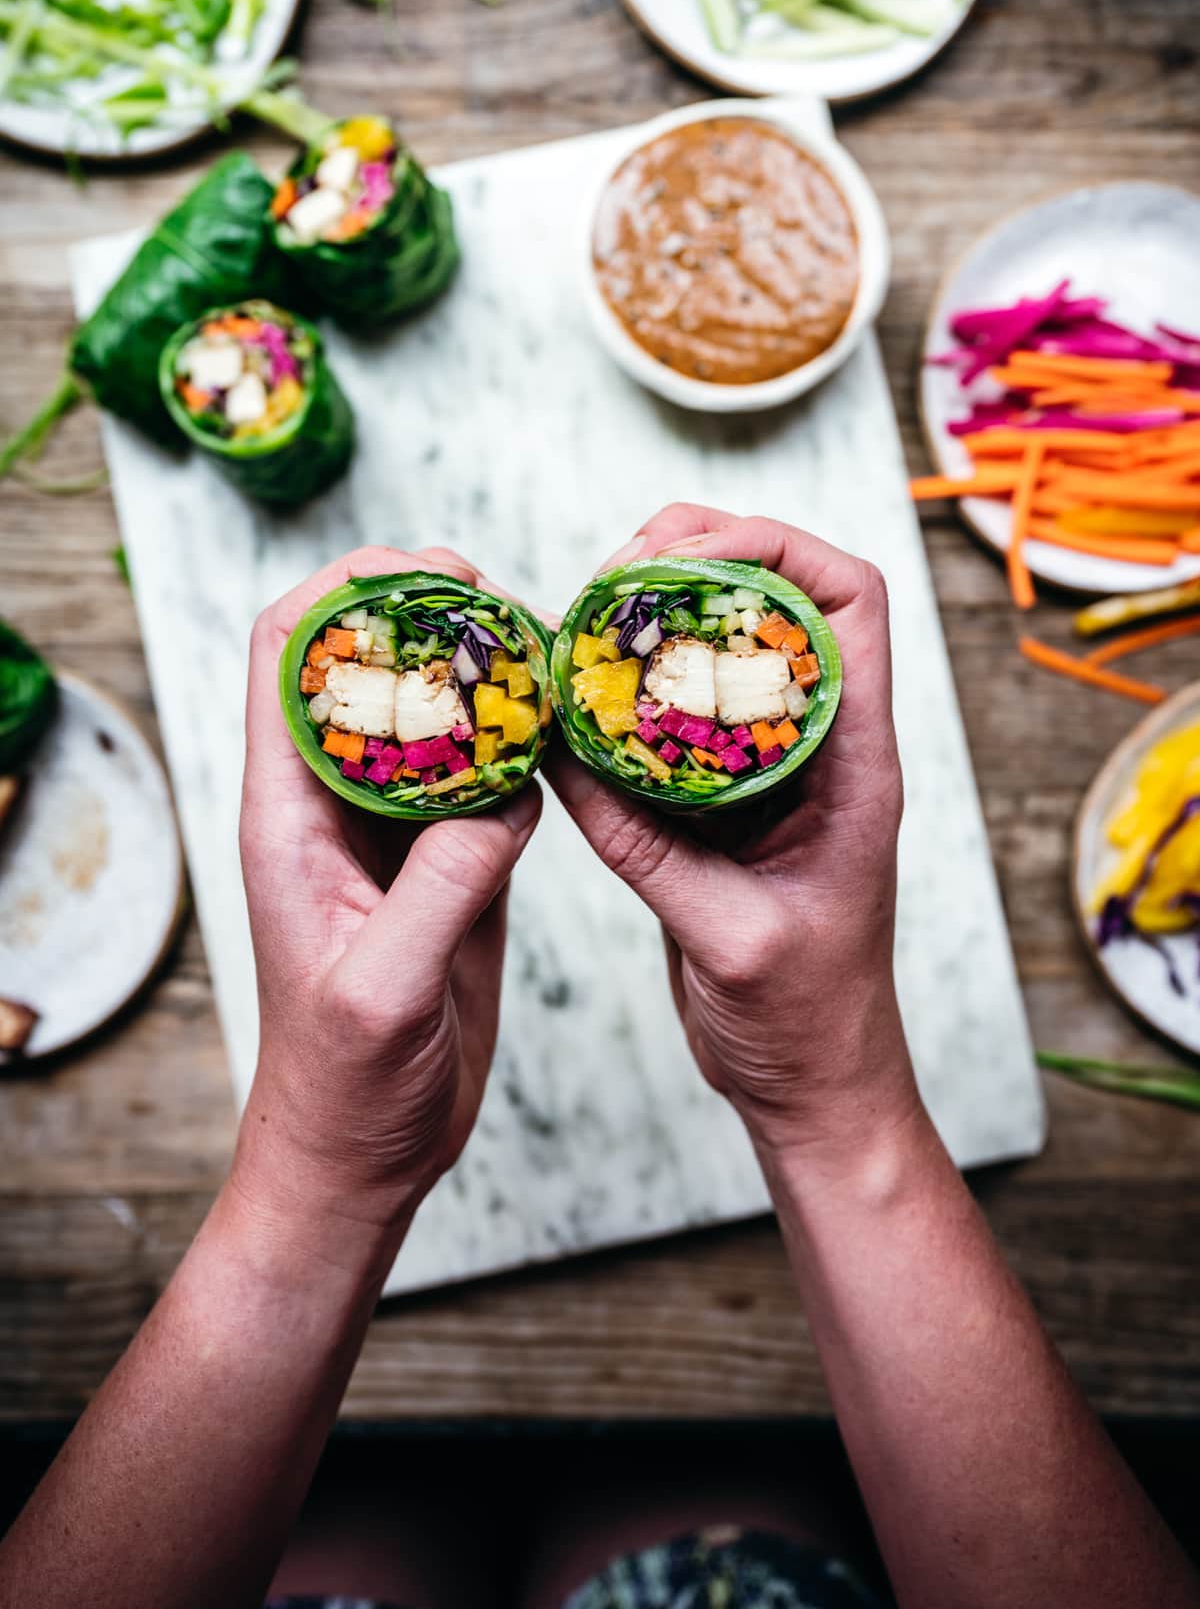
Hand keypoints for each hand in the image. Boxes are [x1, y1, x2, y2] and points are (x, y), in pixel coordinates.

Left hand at [234, 545, 541, 1258]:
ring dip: (479, 668)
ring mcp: (393, 830)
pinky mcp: (446, 862)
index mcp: (289, 816)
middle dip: (424, 610)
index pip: (287, 659)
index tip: (428, 577)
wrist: (362, 1152)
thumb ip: (441, 886)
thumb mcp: (386, 987)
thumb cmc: (345, 1084)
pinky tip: (567, 729)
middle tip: (506, 601)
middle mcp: (335, 806)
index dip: (344, 594)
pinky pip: (482, 774)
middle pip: (360, 661)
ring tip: (549, 648)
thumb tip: (507, 796)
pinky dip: (520, 739)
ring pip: (426, 709)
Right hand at [549, 504, 919, 1163]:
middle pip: (779, 597)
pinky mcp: (721, 801)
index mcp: (855, 764)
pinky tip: (566, 695)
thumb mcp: (730, 941)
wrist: (814, 1087)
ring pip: (723, 648)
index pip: (849, 603)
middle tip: (609, 578)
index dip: (775, 548)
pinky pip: (673, 716)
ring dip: (654, 616)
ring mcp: (768, 770)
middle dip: (695, 558)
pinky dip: (622, 691)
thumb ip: (649, 852)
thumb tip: (561, 760)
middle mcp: (818, 749)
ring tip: (581, 618)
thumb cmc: (807, 1026)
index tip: (683, 555)